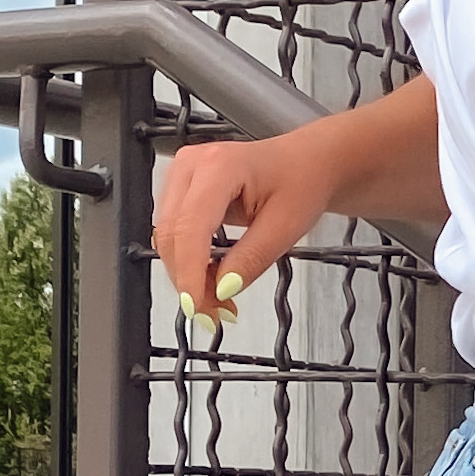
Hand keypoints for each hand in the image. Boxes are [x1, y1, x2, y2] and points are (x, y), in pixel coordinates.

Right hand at [151, 126, 337, 322]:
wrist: (306, 162)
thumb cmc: (301, 181)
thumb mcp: (286, 227)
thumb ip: (250, 260)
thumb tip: (219, 290)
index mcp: (220, 166)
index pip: (190, 228)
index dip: (190, 273)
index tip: (199, 306)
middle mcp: (192, 165)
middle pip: (172, 235)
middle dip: (189, 280)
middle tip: (213, 313)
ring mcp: (183, 175)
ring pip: (168, 237)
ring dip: (188, 274)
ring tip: (218, 299)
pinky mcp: (182, 189)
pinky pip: (175, 233)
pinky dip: (189, 262)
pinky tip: (211, 279)